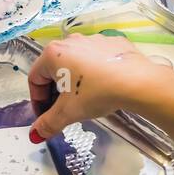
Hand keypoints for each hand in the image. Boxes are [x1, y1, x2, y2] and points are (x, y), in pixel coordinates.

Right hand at [28, 34, 173, 139]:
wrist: (138, 82)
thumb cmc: (96, 93)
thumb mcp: (68, 112)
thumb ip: (48, 124)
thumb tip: (35, 135)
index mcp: (53, 54)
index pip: (35, 79)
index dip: (38, 101)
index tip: (46, 115)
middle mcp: (70, 41)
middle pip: (54, 70)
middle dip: (55, 91)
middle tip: (64, 110)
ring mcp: (93, 39)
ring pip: (75, 63)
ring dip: (74, 81)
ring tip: (85, 98)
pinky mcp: (113, 42)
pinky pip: (96, 58)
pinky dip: (95, 72)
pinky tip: (104, 85)